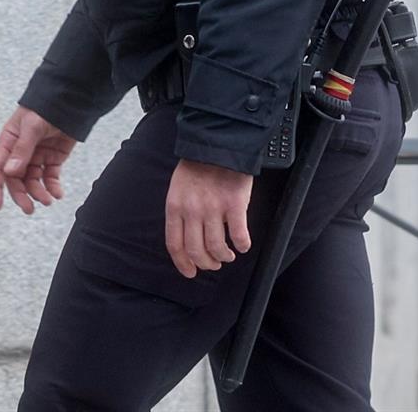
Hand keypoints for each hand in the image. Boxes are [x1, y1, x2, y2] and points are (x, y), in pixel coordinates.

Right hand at [0, 104, 76, 213]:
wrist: (70, 101)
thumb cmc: (44, 109)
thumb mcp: (32, 127)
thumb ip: (22, 150)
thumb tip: (9, 173)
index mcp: (8, 142)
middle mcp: (19, 152)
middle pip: (16, 179)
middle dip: (21, 195)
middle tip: (29, 209)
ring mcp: (36, 156)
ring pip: (33, 181)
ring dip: (39, 192)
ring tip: (48, 200)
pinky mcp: (52, 158)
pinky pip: (50, 177)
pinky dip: (53, 187)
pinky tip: (57, 193)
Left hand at [164, 158, 253, 277]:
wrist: (217, 145)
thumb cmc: (197, 167)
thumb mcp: (178, 189)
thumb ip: (180, 212)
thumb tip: (185, 238)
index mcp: (175, 207)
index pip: (175, 244)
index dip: (183, 263)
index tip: (190, 272)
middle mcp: (192, 211)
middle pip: (196, 250)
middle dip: (206, 263)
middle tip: (213, 263)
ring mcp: (213, 208)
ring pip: (217, 247)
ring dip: (223, 257)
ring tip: (228, 255)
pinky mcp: (234, 205)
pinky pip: (239, 236)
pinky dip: (242, 245)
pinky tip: (242, 245)